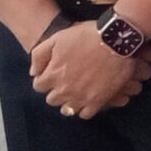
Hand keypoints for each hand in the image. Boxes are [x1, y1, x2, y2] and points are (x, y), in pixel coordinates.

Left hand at [28, 21, 150, 118]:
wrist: (116, 40)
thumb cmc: (86, 36)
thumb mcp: (57, 38)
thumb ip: (39, 56)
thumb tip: (34, 73)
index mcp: (53, 75)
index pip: (39, 86)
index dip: (45, 79)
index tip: (53, 74)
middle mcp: (64, 90)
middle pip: (52, 100)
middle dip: (56, 91)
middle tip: (66, 82)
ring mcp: (81, 97)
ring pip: (67, 109)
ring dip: (69, 102)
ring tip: (77, 93)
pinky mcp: (97, 101)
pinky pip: (85, 114)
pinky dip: (84, 109)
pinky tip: (88, 99)